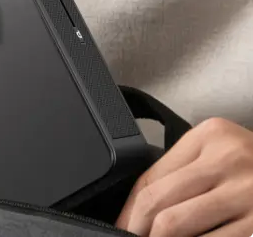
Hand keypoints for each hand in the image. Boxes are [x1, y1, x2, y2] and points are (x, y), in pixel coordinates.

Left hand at [116, 117, 252, 235]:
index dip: (129, 209)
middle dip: (138, 229)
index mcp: (211, 136)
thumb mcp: (220, 154)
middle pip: (159, 202)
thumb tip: (138, 207)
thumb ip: (183, 170)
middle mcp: (229, 159)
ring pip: (177, 226)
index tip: (123, 225)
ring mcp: (249, 193)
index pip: (151, 177)